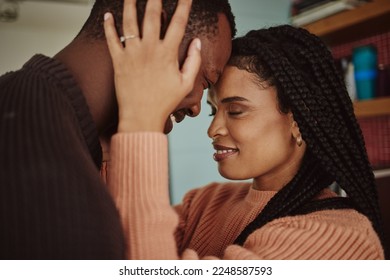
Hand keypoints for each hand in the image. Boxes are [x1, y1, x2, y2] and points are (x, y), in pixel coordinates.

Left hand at [104, 0, 200, 132]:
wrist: (141, 116)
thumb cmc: (163, 102)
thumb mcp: (186, 84)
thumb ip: (193, 61)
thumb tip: (196, 42)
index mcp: (167, 53)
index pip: (178, 22)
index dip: (183, 5)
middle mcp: (149, 49)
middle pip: (152, 15)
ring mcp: (132, 54)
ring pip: (129, 22)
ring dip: (130, 4)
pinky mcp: (118, 61)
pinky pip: (111, 39)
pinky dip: (109, 26)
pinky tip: (108, 15)